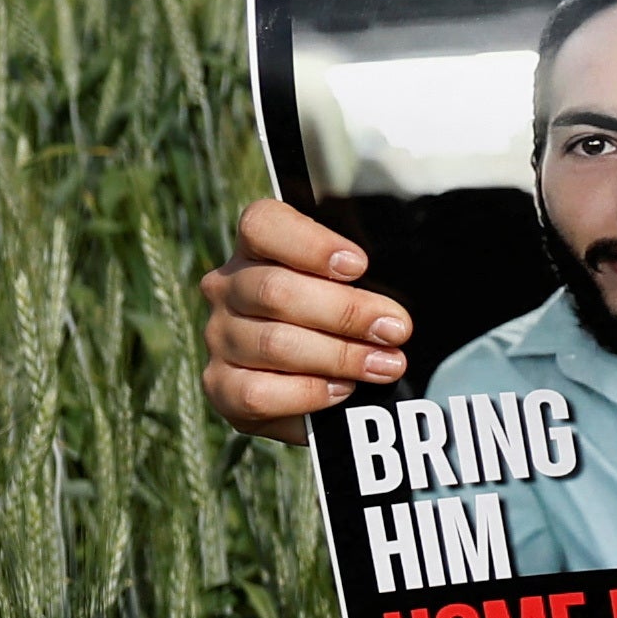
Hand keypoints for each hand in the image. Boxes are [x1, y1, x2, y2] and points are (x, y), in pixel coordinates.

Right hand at [199, 197, 413, 444]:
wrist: (310, 387)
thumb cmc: (342, 321)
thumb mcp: (356, 287)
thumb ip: (368, 281)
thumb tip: (396, 305)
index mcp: (258, 248)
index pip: (263, 225)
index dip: (310, 244)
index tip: (359, 265)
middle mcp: (228, 288)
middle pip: (275, 290)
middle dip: (346, 312)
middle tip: (395, 329)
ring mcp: (220, 336)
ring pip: (274, 343)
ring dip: (340, 356)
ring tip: (386, 364)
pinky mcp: (221, 386)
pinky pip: (259, 392)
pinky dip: (309, 392)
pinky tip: (343, 389)